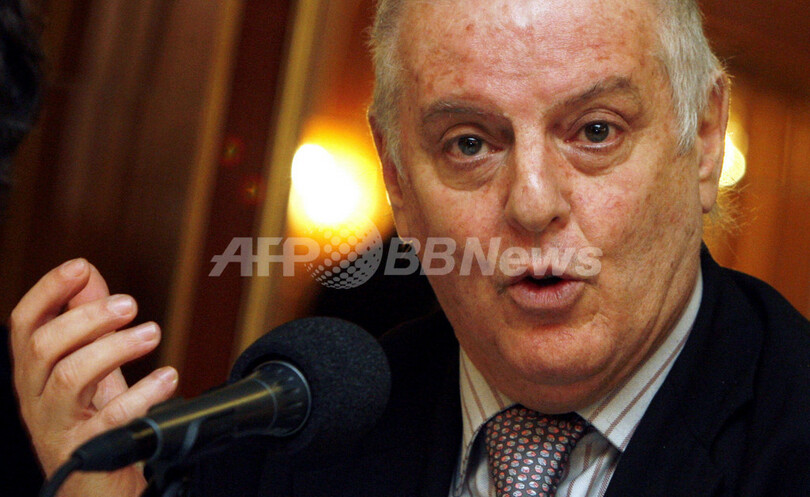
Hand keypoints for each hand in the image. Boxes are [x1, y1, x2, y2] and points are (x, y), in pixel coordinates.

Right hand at [10, 259, 178, 496]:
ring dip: (114, 348)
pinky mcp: (86, 451)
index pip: (25, 323)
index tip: (80, 267)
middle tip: (130, 304)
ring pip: (70, 376)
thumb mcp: (89, 367)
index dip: (48, 291)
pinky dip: (143, 392)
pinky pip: (111, 417)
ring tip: (153, 333)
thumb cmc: (92, 422)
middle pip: (43, 346)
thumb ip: (86, 323)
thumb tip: (86, 273)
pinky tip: (168, 378)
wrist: (94, 488)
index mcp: (34, 373)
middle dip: (87, 317)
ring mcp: (57, 426)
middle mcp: (36, 398)